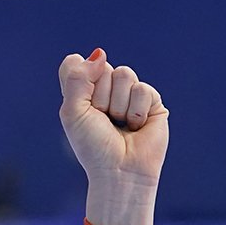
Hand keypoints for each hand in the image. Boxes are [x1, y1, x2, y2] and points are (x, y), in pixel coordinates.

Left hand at [59, 50, 167, 224]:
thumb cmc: (94, 146)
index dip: (79, 80)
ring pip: (124, 74)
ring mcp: (130, 94)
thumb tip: (100, 53)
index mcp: (83, 92)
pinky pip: (142, 88)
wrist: (120, 171)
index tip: (83, 104)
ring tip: (120, 124)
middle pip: (102, 67)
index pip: (76, 64)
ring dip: (118, 105)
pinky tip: (136, 126)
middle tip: (103, 120)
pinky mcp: (152, 102)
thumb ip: (76, 78)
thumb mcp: (73, 112)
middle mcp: (106, 90)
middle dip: (100, 96)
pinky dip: (136, 111)